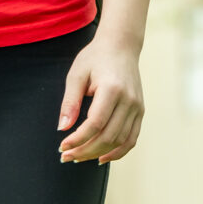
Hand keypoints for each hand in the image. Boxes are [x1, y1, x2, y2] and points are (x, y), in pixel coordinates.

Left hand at [59, 34, 144, 162]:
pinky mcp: (140, 111)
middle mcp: (129, 101)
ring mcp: (138, 107)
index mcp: (112, 89)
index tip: (62, 146)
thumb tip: (62, 128)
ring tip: (79, 157)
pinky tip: (101, 157)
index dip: (78, 139)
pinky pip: (132, 138)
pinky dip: (118, 151)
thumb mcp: (76, 75)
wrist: (121, 46)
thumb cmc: (94, 58)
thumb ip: (69, 102)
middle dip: (85, 150)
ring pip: (120, 141)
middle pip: (108, 136)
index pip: (95, 123)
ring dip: (99, 153)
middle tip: (66, 156)